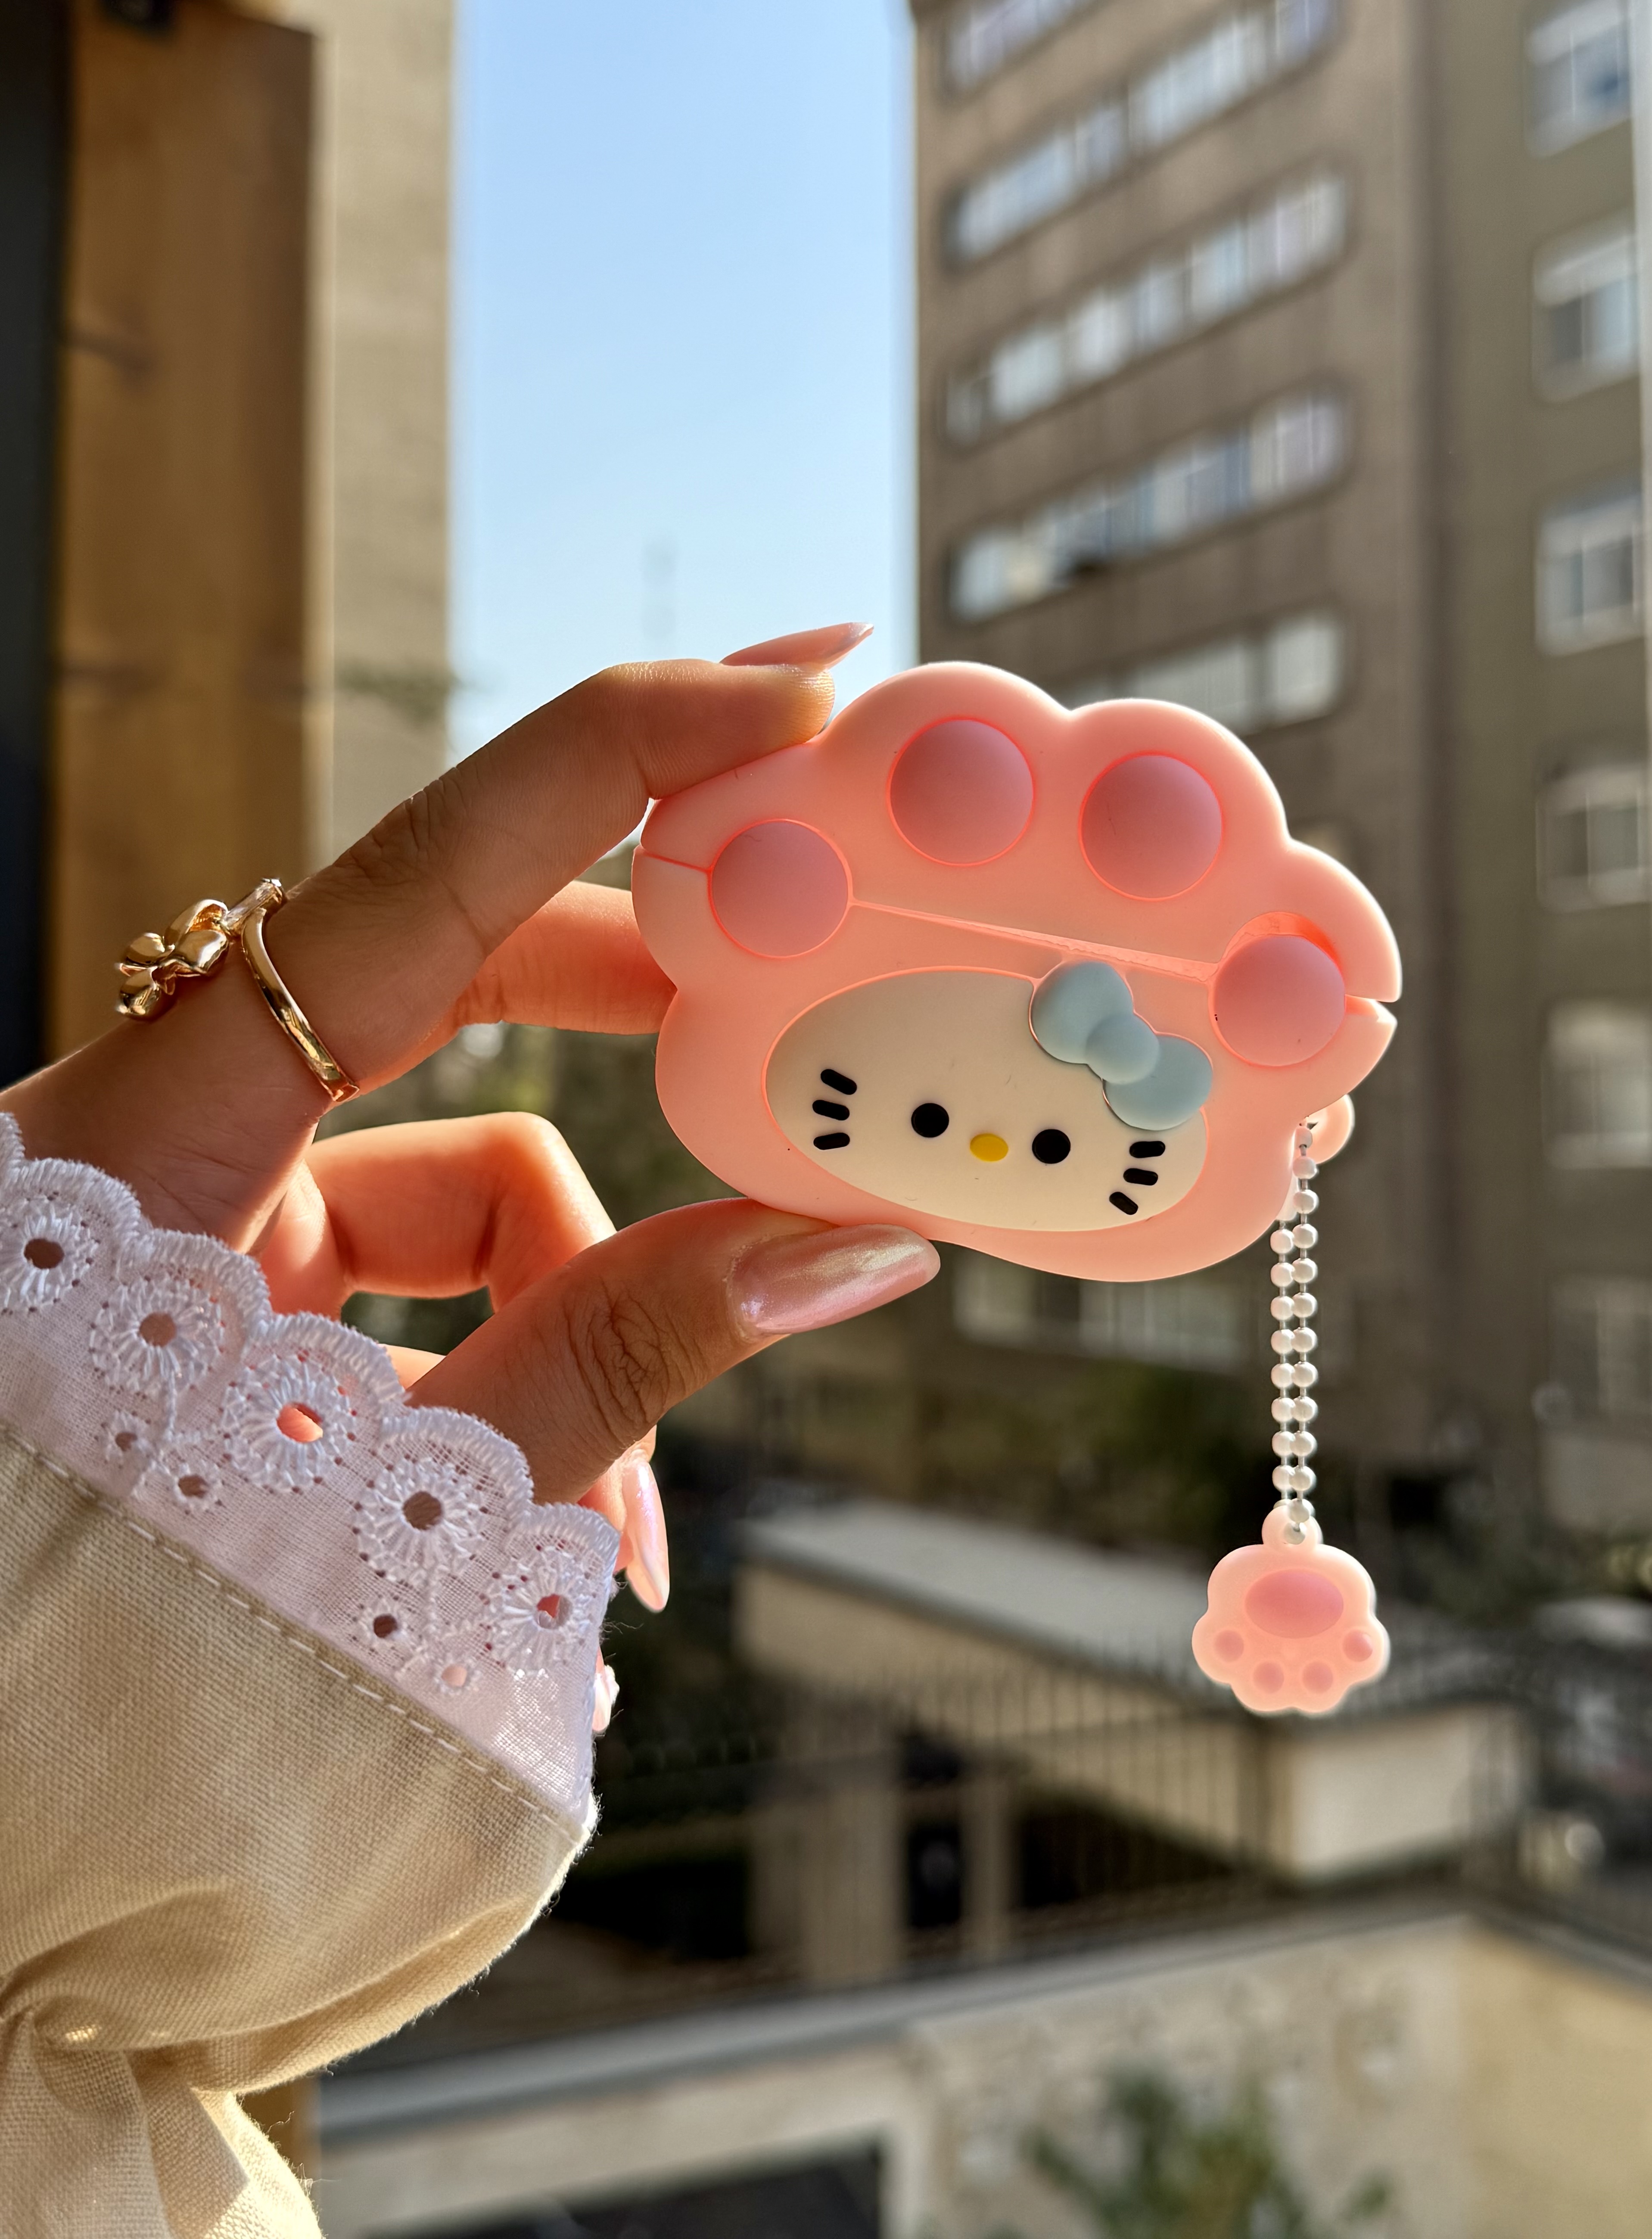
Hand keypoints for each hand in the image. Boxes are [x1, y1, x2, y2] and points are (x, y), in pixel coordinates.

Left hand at [0, 627, 938, 1605]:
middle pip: (451, 974)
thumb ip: (619, 1360)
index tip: (796, 686)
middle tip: (809, 985)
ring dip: (587, 1297)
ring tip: (639, 1519)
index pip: (419, 882)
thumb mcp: (403, 1496)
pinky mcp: (220, 1281)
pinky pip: (412, 1266)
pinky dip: (517, 1363)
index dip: (618, 759)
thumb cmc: (117, 1647)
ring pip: (454, 1168)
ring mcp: (188, 1209)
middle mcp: (160, 1137)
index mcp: (149, 1149)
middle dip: (650, 1001)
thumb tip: (852, 1244)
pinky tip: (589, 1524)